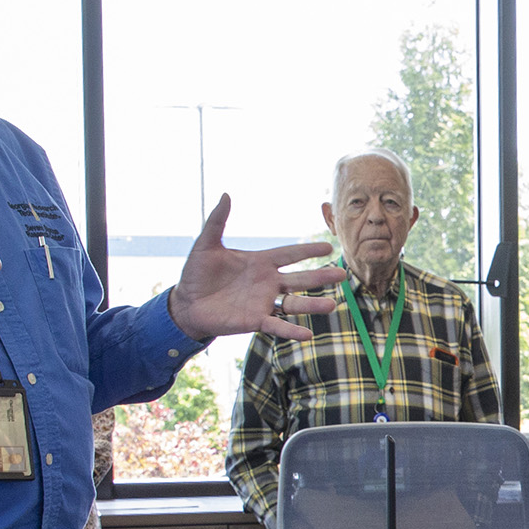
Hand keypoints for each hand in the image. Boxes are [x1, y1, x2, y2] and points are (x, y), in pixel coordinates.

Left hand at [167, 194, 348, 340]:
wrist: (186, 303)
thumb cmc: (196, 273)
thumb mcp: (206, 244)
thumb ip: (218, 221)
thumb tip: (226, 194)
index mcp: (260, 263)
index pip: (290, 254)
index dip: (308, 250)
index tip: (329, 245)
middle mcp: (268, 282)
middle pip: (300, 278)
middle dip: (321, 276)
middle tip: (342, 274)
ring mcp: (264, 302)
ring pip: (295, 303)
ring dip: (313, 305)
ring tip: (333, 305)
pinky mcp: (255, 321)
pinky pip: (277, 326)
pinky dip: (292, 331)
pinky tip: (308, 335)